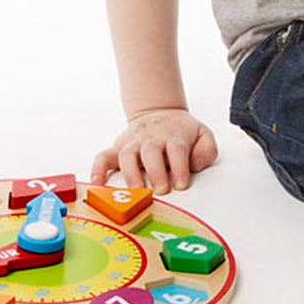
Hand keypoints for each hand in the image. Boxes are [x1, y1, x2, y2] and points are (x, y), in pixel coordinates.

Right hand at [92, 108, 218, 194]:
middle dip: (156, 172)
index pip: (177, 150)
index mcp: (174, 136)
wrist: (161, 113)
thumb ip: (206, 150)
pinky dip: (98, 169)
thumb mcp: (202, 135)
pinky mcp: (118, 148)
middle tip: (161, 190)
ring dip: (131, 173)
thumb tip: (195, 164)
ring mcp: (133, 143)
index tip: (182, 184)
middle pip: (151, 151)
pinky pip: (103, 156)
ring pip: (127, 154)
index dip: (180, 167)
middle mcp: (151, 139)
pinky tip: (96, 183)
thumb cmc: (182, 132)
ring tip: (136, 190)